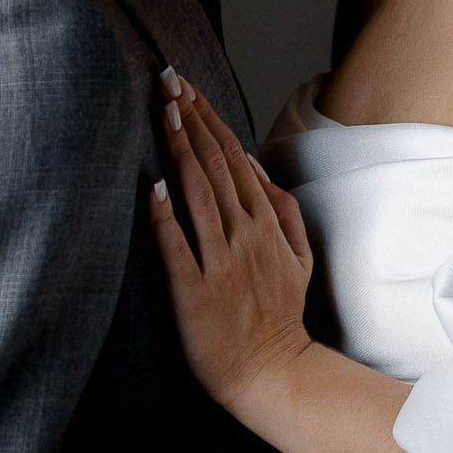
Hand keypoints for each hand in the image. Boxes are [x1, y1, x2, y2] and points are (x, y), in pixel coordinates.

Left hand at [148, 72, 315, 414]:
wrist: (272, 373)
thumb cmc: (279, 315)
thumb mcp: (299, 258)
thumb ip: (284, 210)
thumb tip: (258, 167)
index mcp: (266, 223)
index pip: (235, 158)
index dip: (209, 119)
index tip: (186, 86)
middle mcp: (245, 235)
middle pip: (216, 166)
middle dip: (192, 118)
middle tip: (167, 80)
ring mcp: (221, 262)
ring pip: (200, 195)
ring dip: (182, 151)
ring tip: (165, 112)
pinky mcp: (196, 292)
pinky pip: (178, 249)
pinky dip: (166, 217)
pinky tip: (153, 187)